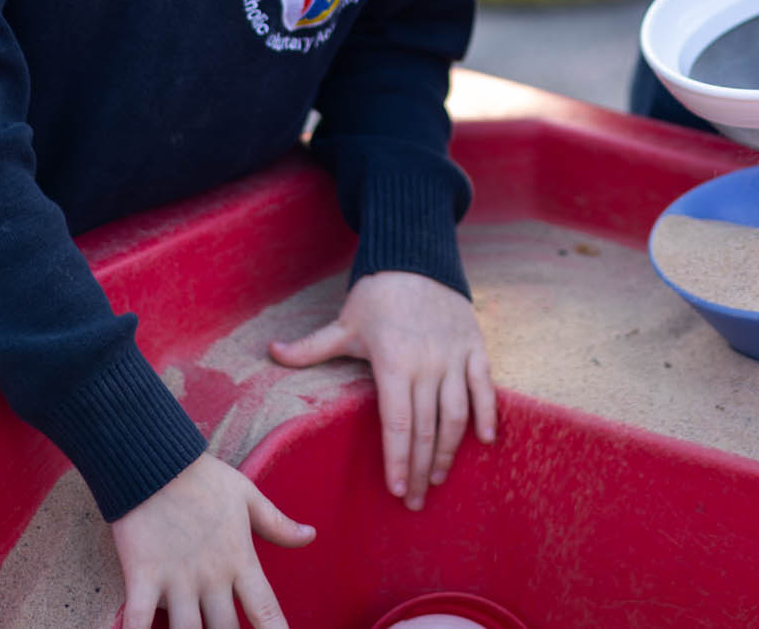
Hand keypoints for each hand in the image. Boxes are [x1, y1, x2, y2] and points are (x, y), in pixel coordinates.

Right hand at [109, 453, 313, 628]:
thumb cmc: (202, 478)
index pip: (265, 610)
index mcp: (239, 559)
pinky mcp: (141, 576)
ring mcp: (175, 580)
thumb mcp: (247, 496)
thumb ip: (277, 524)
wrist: (154, 459)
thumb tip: (310, 536)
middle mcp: (210, 577)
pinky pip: (137, 620)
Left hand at [268, 270, 497, 510]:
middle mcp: (427, 364)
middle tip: (414, 500)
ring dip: (448, 451)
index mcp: (393, 362)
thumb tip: (272, 351)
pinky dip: (486, 414)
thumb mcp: (344, 323)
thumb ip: (311, 347)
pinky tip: (484, 441)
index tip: (395, 489)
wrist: (417, 258)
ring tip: (437, 477)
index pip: (396, 423)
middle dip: (419, 469)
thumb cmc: (377, 296)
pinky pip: (485, 387)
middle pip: (425, 429)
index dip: (397, 459)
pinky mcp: (474, 347)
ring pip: (456, 415)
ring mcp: (454, 357)